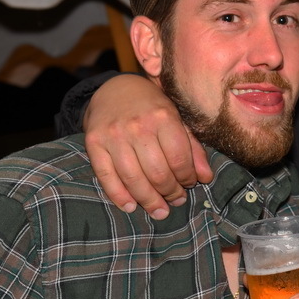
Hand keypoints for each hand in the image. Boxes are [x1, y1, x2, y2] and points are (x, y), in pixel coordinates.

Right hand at [82, 74, 212, 218]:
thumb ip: (193, 148)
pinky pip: (106, 176)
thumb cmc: (152, 107)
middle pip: (157, 173)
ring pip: (133, 179)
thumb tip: (205, 178)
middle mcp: (137, 126)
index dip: (187, 178)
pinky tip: (131, 206)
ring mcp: (113, 135)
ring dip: (149, 200)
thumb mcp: (177, 119)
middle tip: (176, 199)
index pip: (179, 158)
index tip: (189, 184)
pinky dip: (119, 196)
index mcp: (163, 117)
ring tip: (159, 210)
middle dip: (170, 192)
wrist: (115, 89)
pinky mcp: (94, 143)